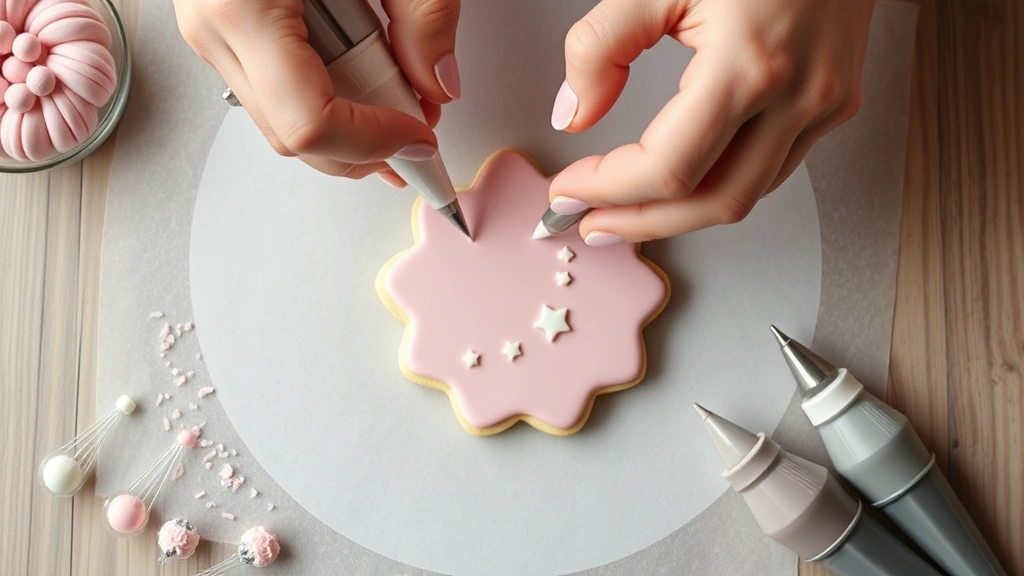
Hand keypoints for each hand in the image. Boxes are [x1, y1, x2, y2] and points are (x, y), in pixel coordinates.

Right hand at [172, 0, 461, 183]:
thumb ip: (423, 13)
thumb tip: (439, 81)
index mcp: (243, 5)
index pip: (310, 124)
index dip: (375, 142)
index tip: (421, 133)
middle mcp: (212, 26)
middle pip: (296, 136)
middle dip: (367, 141)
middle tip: (421, 117)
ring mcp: (210, 30)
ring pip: (283, 119)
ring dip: (349, 118)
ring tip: (397, 79)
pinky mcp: (221, 25)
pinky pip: (276, 86)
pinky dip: (326, 89)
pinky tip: (363, 64)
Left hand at [547, 0, 874, 244]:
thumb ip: (601, 47)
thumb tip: (575, 112)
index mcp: (752, 65)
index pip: (668, 167)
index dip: (608, 190)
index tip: (570, 191)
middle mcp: (800, 95)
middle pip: (712, 202)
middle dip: (642, 222)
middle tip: (592, 224)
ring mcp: (825, 104)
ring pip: (747, 195)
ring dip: (682, 212)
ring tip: (629, 210)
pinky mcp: (837, 102)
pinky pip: (772, 169)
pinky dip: (721, 185)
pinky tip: (685, 181)